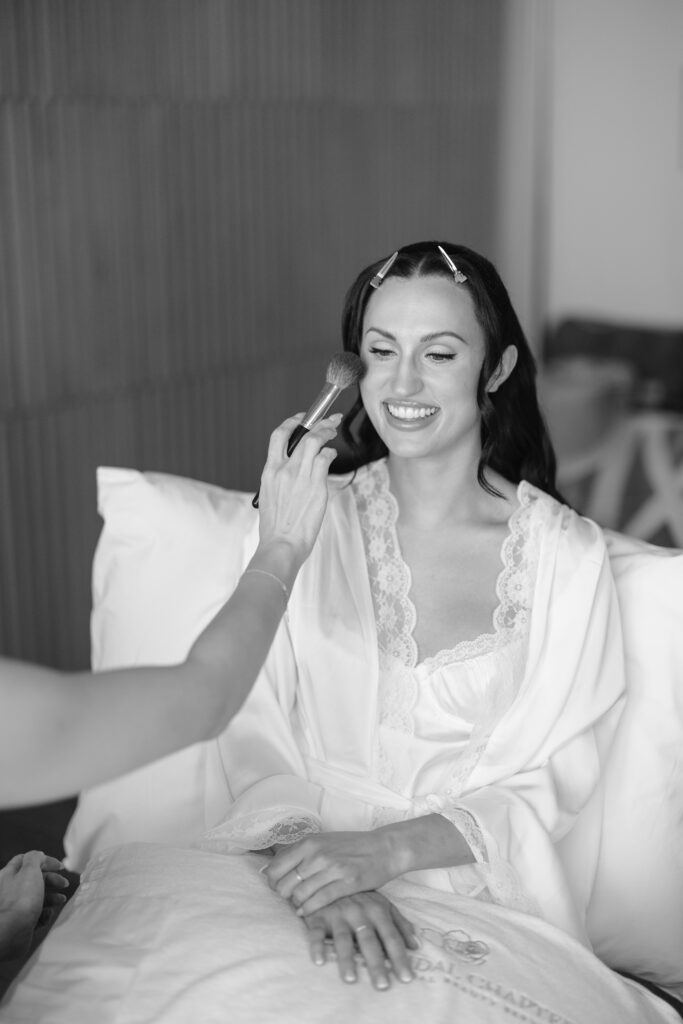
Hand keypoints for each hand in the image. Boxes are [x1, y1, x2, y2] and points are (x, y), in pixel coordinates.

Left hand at [0, 851, 67, 960]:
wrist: (11, 932)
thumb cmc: (21, 899)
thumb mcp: (30, 870)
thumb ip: (35, 858)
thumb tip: (39, 855)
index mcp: (9, 874)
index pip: (26, 860)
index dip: (45, 861)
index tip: (59, 866)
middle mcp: (10, 890)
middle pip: (34, 879)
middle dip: (52, 880)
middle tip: (64, 883)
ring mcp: (15, 907)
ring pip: (36, 898)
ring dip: (52, 897)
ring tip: (61, 900)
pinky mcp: (20, 923)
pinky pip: (35, 915)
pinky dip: (44, 914)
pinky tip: (47, 915)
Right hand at [256, 412, 340, 563]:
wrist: (281, 544)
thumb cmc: (276, 528)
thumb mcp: (269, 497)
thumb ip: (280, 481)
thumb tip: (292, 473)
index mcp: (269, 472)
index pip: (278, 436)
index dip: (291, 423)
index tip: (301, 418)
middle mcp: (283, 469)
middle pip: (303, 434)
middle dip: (319, 422)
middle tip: (329, 419)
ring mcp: (300, 476)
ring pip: (316, 442)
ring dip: (328, 432)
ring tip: (334, 431)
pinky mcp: (316, 485)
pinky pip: (326, 459)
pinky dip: (331, 453)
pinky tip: (332, 456)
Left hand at [265, 829, 399, 916]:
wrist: (384, 848)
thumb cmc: (351, 846)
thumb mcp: (323, 841)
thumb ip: (300, 853)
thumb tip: (270, 868)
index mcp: (309, 842)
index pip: (276, 867)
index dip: (273, 881)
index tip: (278, 886)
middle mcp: (318, 854)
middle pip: (285, 883)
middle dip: (283, 895)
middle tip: (289, 898)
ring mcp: (332, 869)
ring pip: (300, 894)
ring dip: (296, 904)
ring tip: (299, 905)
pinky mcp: (347, 884)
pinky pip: (319, 901)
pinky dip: (309, 910)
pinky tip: (307, 912)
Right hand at [304, 891, 416, 990]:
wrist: (330, 876)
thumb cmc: (360, 896)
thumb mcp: (383, 905)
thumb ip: (400, 924)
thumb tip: (416, 946)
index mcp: (377, 910)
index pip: (391, 937)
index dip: (400, 957)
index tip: (407, 978)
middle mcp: (359, 912)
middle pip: (369, 941)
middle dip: (376, 963)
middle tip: (382, 986)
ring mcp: (338, 914)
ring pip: (343, 939)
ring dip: (346, 958)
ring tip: (351, 979)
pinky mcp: (318, 916)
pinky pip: (315, 932)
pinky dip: (316, 946)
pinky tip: (319, 961)